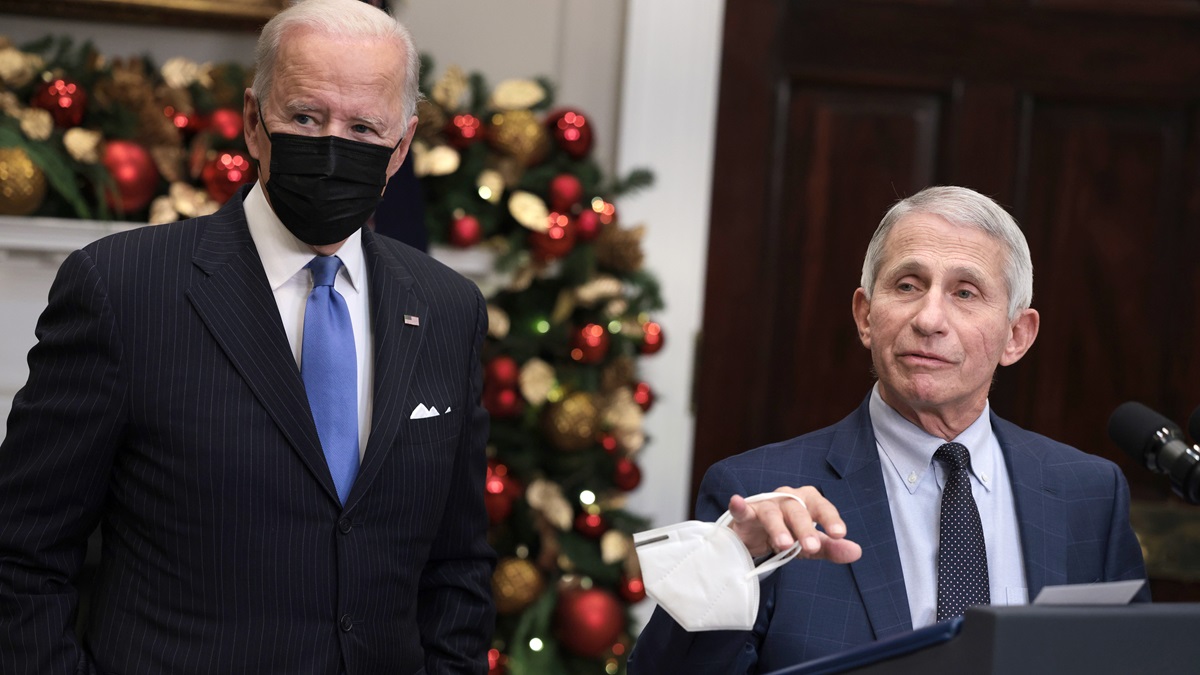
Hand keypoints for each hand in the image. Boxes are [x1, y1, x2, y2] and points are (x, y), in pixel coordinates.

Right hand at [728, 487, 861, 563]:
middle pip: (797, 511)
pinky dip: (740, 505)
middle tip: (812, 547)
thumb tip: (856, 551)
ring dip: (778, 528)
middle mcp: (787, 498)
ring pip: (772, 514)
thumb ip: (832, 548)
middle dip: (805, 529)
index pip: (821, 507)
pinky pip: (743, 509)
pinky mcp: (746, 514)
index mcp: (807, 501)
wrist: (757, 535)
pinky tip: (737, 501)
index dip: (830, 520)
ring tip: (784, 545)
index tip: (839, 534)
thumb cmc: (790, 534)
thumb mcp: (812, 544)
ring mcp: (765, 505)